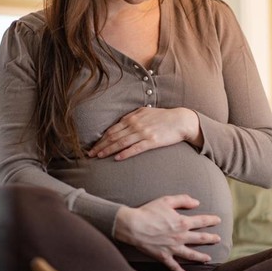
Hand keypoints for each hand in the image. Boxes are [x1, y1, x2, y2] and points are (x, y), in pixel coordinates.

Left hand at [87, 107, 202, 159]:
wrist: (180, 120)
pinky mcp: (152, 141)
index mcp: (132, 118)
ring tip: (99, 156)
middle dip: (100, 145)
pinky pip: (136, 148)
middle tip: (90, 154)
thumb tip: (120, 122)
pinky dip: (125, 153)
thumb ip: (132, 117)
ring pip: (121, 142)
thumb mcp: (145, 112)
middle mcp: (135, 124)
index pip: (112, 129)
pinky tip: (117, 158)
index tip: (93, 146)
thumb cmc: (163, 117)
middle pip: (113, 136)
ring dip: (108, 150)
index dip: (101, 139)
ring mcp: (143, 133)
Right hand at [114, 195, 220, 270]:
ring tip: (208, 258)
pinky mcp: (164, 256)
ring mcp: (173, 248)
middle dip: (211, 238)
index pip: (201, 221)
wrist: (133, 225)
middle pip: (200, 238)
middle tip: (218, 239)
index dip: (211, 220)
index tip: (218, 220)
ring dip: (201, 256)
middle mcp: (180, 236)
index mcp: (182, 222)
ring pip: (191, 254)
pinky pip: (174, 266)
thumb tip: (197, 202)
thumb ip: (183, 200)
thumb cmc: (149, 212)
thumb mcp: (166, 200)